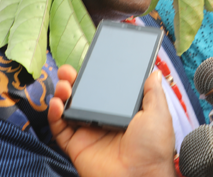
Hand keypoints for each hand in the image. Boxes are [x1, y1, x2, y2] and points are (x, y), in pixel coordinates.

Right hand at [48, 65, 174, 176]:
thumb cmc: (153, 149)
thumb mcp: (158, 114)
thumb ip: (152, 93)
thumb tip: (154, 73)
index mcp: (123, 112)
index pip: (106, 89)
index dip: (96, 75)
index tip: (89, 62)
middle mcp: (104, 121)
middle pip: (83, 96)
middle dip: (73, 80)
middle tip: (68, 71)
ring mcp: (89, 133)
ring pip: (68, 109)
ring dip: (62, 93)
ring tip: (64, 85)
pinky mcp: (76, 146)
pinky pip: (59, 129)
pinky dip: (54, 115)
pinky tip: (57, 104)